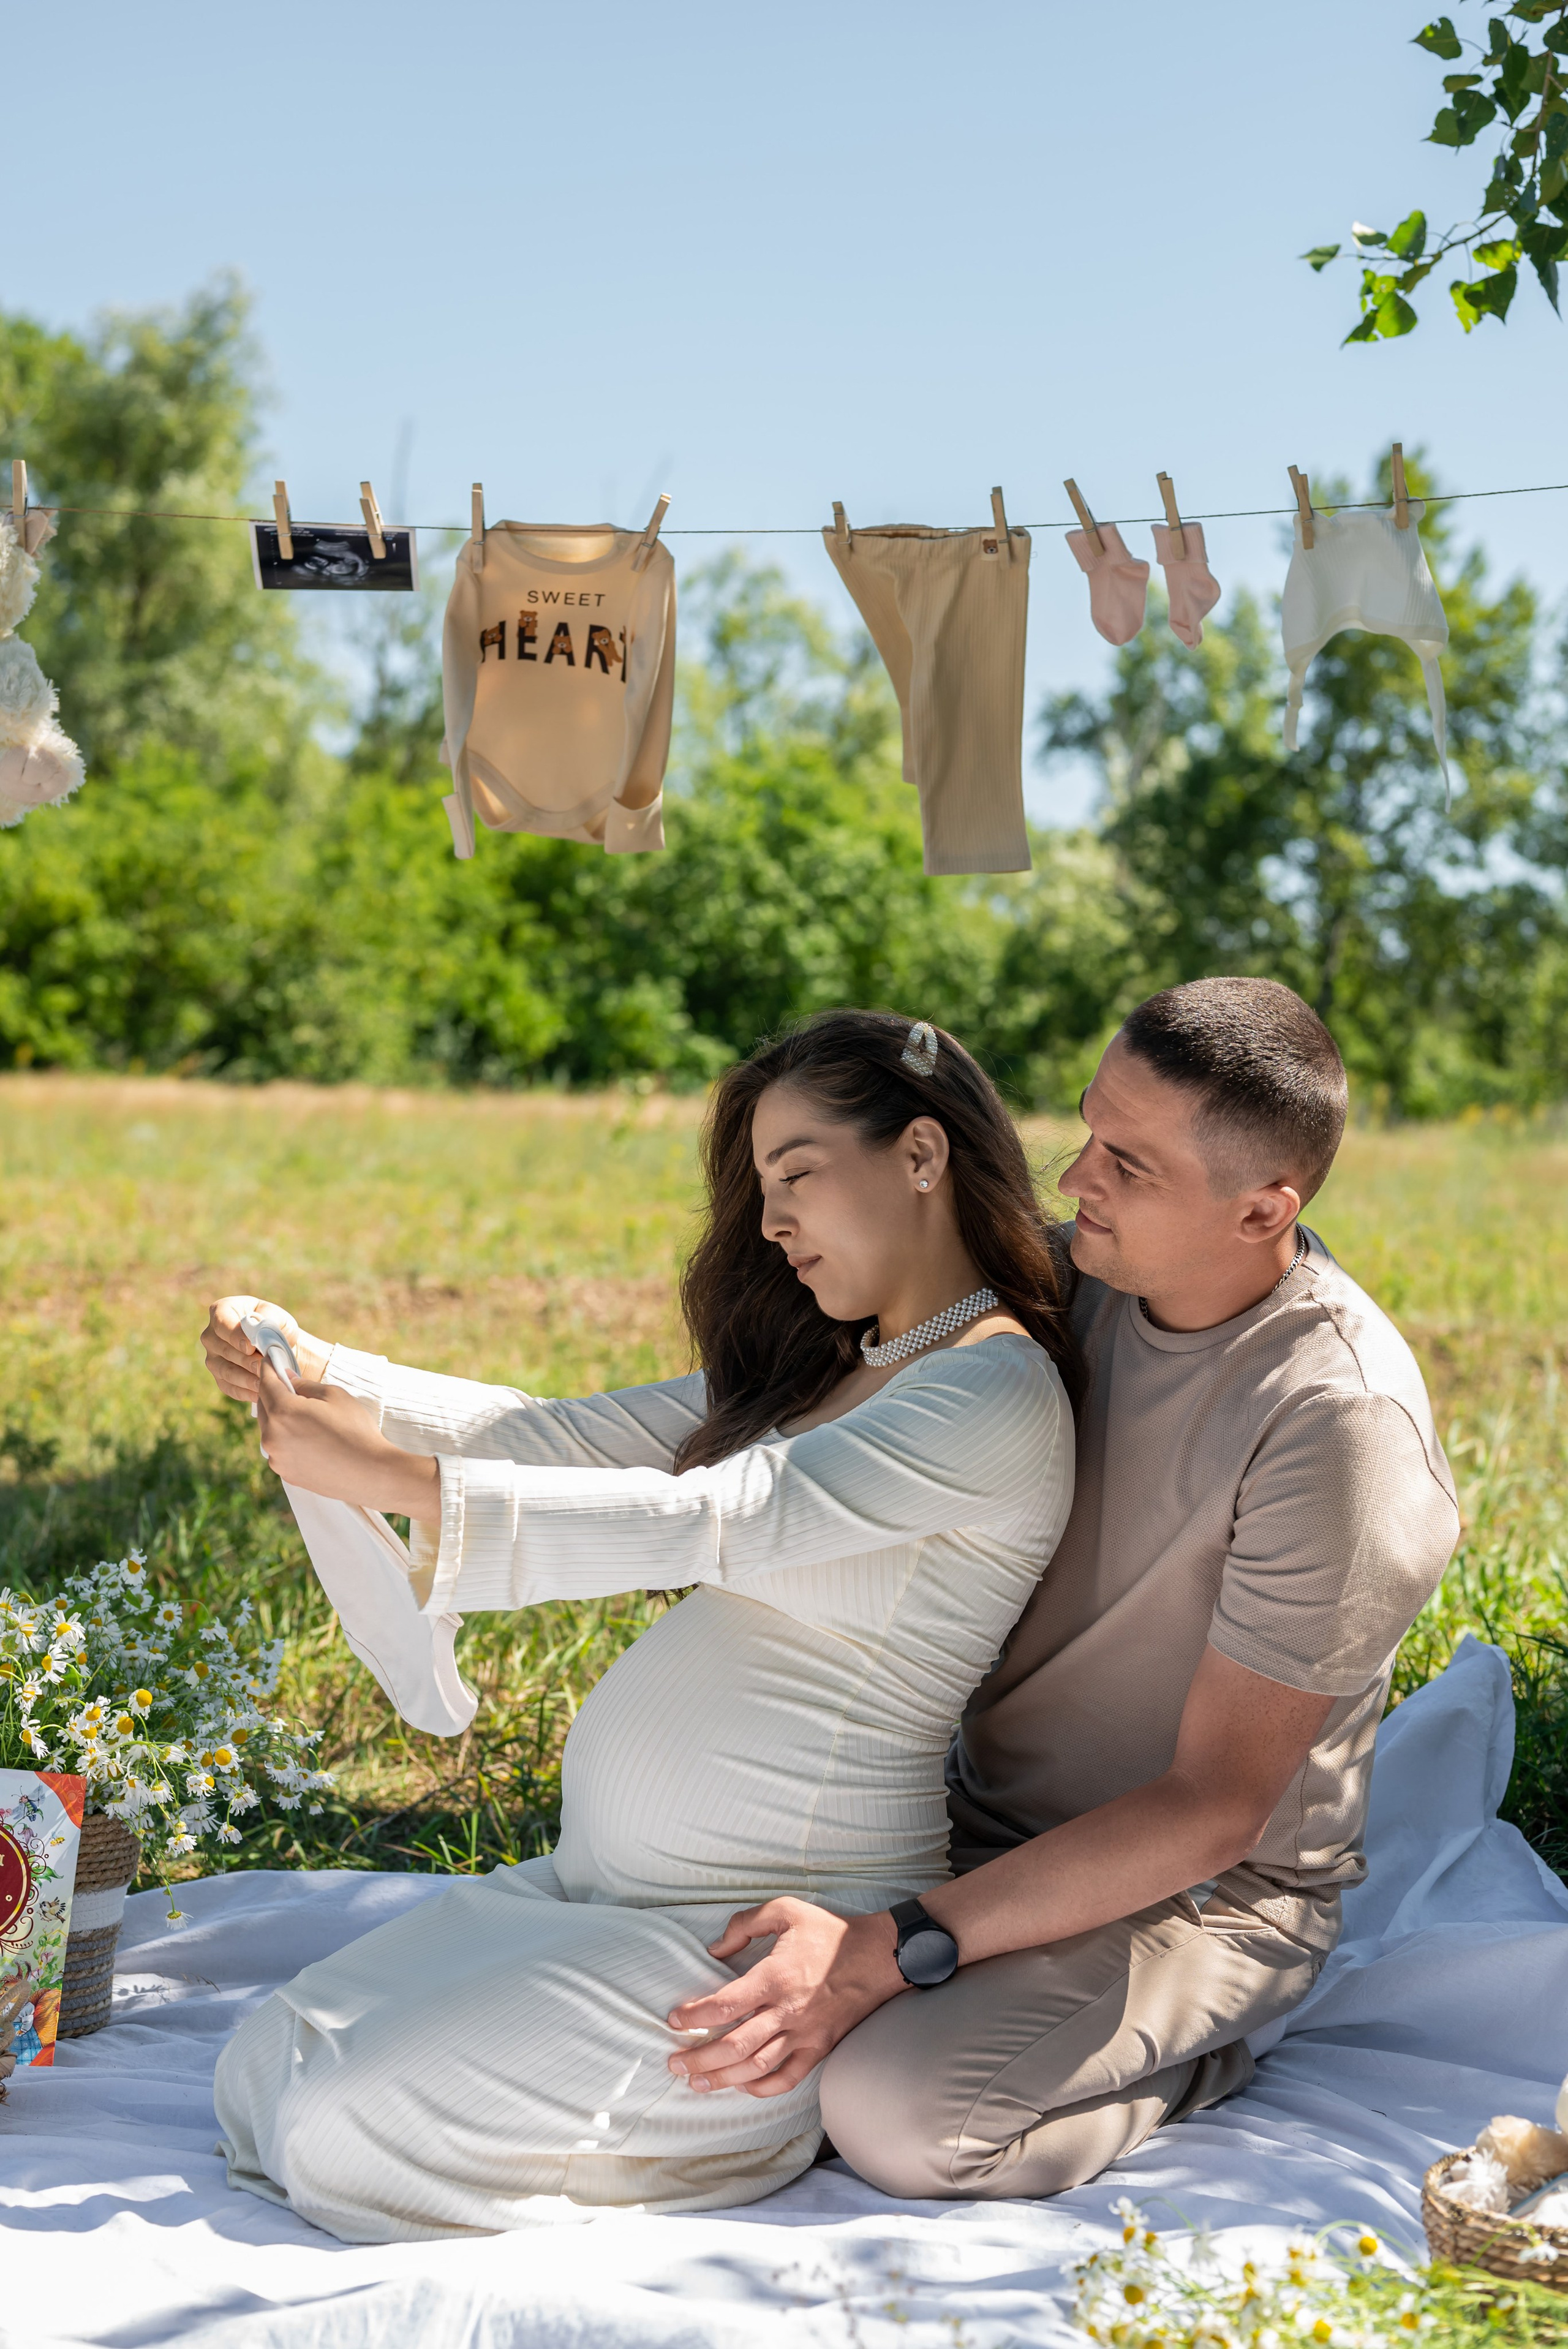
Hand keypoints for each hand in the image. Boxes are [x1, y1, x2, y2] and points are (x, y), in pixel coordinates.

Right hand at [201, 1296, 329, 1402]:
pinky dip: (245, 1391)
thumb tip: (257, 1328)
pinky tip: (261, 1393)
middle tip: (265, 1367)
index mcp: (222, 1311)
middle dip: (246, 1360)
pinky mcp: (219, 1377)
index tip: (251, 1347)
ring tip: (265, 1383)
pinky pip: (228, 1387)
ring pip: (225, 1371)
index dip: (234, 1336)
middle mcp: (211, 1335)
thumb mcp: (278, 1317)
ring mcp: (212, 1358)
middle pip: (223, 1349)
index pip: (222, 1323)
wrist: (276, 1347)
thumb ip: (268, 1318)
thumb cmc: (276, 1326)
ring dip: (246, 1379)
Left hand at [254, 1361, 441, 1522]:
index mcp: (283, 1412)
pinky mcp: (285, 1473)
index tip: (270, 1357)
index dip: (268, 1367)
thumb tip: (287, 1378)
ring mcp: (277, 1458)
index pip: (266, 1382)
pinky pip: (278, 1449)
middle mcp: (272, 1437)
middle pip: (264, 1406)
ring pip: (270, 1429)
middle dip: (272, 1391)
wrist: (371, 1473)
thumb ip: (305, 1384)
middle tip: (286, 1380)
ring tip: (300, 1411)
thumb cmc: (356, 1430)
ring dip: (279, 1416)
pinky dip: (285, 1438)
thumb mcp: (334, 1395)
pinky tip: (306, 1435)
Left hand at [665, 1898, 905, 2097]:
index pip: (725, 2005)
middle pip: (734, 2046)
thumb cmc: (829, 1932)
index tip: (674, 2020)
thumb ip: (746, 1923)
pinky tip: (742, 2086)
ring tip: (697, 2082)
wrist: (879, 1956)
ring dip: (723, 2078)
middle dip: (700, 2058)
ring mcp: (804, 2035)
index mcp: (775, 1977)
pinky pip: (788, 2077)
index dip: (695, 2016)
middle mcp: (787, 2012)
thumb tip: (714, 1947)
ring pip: (756, 2067)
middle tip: (674, 2064)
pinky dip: (762, 2088)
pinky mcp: (820, 2048)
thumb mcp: (786, 1910)